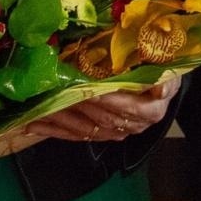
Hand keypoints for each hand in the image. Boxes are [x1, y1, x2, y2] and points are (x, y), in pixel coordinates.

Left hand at [25, 77, 179, 142]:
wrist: (160, 78)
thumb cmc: (160, 66)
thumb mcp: (166, 66)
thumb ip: (163, 75)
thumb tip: (161, 87)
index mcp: (151, 110)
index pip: (126, 107)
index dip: (108, 100)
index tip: (90, 91)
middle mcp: (134, 125)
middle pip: (101, 118)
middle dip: (75, 106)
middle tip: (54, 94)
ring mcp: (116, 132)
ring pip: (84, 128)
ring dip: (60, 119)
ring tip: (37, 110)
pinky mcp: (101, 134)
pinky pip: (75, 135)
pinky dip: (54, 130)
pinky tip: (34, 125)